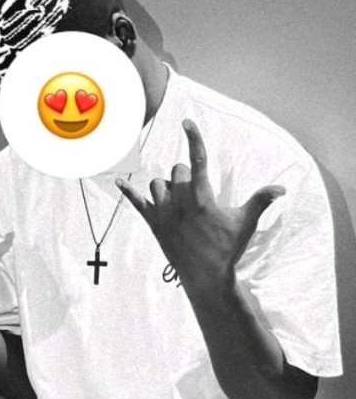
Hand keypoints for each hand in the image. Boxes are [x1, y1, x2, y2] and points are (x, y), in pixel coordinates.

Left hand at [116, 119, 284, 294]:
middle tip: (197, 196)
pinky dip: (127, 191)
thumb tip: (282, 188)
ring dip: (168, 187)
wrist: (206, 277)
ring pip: (158, 184)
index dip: (193, 138)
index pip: (198, 160)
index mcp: (202, 197)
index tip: (186, 122)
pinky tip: (116, 181)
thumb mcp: (244, 223)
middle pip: (177, 171)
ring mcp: (163, 212)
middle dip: (187, 176)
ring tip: (180, 202)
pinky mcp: (153, 223)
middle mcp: (180, 201)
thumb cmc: (226, 248)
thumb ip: (260, 201)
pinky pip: (136, 202)